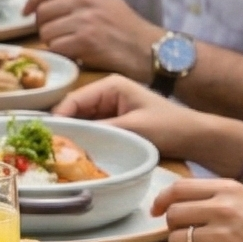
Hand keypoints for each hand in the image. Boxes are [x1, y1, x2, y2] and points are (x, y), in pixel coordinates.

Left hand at [26, 0, 163, 79]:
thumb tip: (40, 3)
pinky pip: (55, 47)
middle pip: (42, 11)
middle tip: (57, 36)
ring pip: (45, 31)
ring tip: (70, 45)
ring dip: (52, 42)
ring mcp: (85, 19)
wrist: (146, 49)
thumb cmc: (124, 28)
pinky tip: (74, 55)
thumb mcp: (103, 0)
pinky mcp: (85, 40)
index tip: (26, 13)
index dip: (32, 1)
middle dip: (43, 26)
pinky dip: (61, 54)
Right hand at [56, 74, 238, 162]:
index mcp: (111, 85)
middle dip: (64, 130)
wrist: (195, 137)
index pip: (73, 100)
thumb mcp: (133, 128)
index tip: (47, 140)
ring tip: (61, 155)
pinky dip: (85, 142)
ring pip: (81, 123)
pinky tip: (79, 155)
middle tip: (51, 151)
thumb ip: (100, 130)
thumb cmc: (169, 127)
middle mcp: (106, 93)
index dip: (58, 120)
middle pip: (73, 112)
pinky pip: (92, 131)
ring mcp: (110, 108)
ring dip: (74, 137)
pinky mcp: (114, 122)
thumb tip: (69, 138)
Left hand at [152, 175, 242, 241]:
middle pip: (173, 215)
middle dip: (176, 229)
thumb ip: (214, 198)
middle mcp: (224, 207)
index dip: (162, 200)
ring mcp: (221, 234)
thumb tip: (172, 203)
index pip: (180, 188)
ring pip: (176, 241)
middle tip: (190, 239)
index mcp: (230, 189)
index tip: (156, 211)